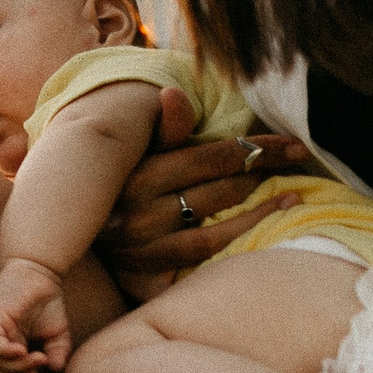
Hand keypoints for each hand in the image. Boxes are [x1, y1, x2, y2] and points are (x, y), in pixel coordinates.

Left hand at [0, 257, 71, 372]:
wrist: (41, 273)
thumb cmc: (46, 302)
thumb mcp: (58, 333)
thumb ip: (58, 352)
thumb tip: (57, 369)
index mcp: (11, 346)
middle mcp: (0, 340)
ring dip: (16, 366)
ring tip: (38, 359)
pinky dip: (4, 350)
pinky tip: (21, 351)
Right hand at [95, 91, 304, 299]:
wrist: (77, 237)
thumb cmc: (120, 184)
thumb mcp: (136, 152)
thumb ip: (164, 128)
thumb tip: (172, 94)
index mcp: (135, 176)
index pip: (211, 157)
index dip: (258, 148)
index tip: (295, 144)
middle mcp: (136, 214)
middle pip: (219, 191)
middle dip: (262, 174)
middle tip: (294, 163)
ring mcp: (142, 250)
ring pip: (217, 229)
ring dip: (261, 211)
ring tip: (290, 195)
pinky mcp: (146, 278)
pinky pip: (206, 259)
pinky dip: (241, 240)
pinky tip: (267, 224)